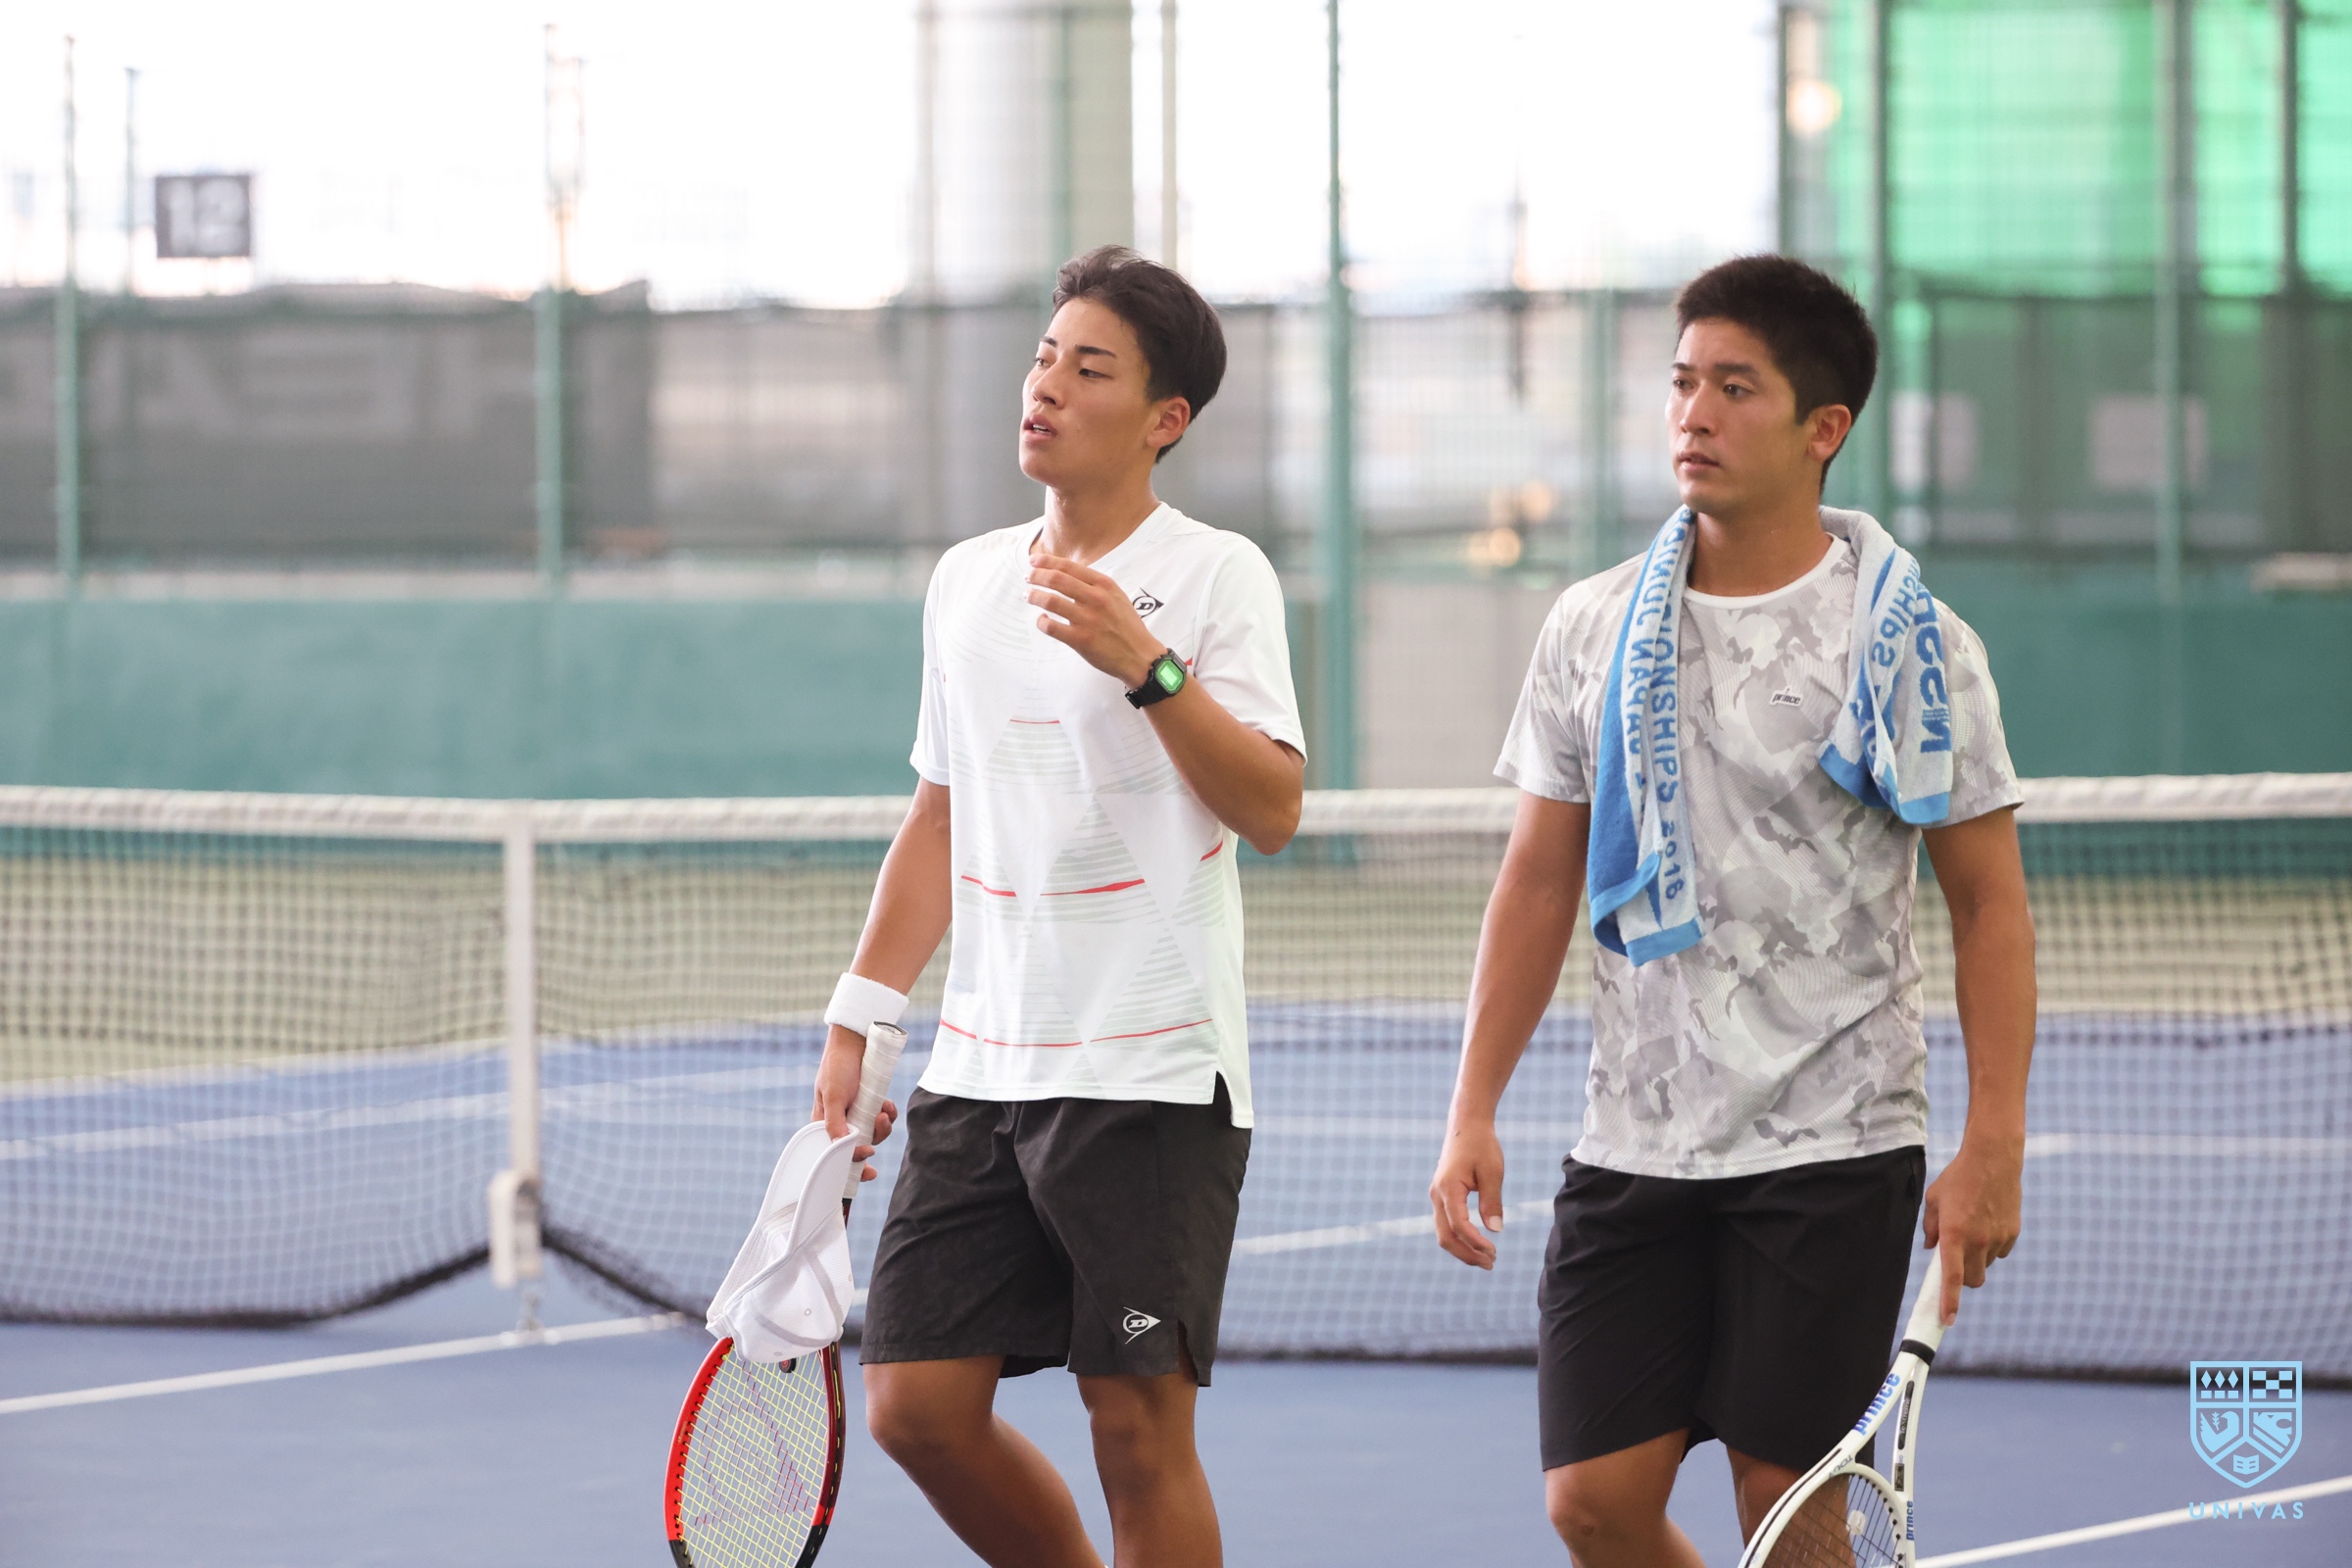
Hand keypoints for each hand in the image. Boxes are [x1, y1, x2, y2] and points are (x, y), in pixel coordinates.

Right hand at [812, 1024, 900, 1183]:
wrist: (855, 1042)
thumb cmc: (837, 1066)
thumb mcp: (833, 1095)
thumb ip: (835, 1123)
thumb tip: (840, 1149)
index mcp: (824, 1123)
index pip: (834, 1152)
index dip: (849, 1165)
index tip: (866, 1169)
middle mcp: (840, 1121)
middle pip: (857, 1147)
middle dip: (869, 1147)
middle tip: (875, 1151)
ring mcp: (858, 1114)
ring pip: (873, 1134)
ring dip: (881, 1128)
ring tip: (883, 1112)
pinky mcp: (872, 1105)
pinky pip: (883, 1119)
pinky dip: (888, 1115)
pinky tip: (887, 1105)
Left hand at [1027, 552, 1161, 688]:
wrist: (1140, 655)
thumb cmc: (1127, 626)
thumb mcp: (1117, 597)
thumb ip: (1095, 585)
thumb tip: (1068, 573)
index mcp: (1104, 585)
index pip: (1069, 567)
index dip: (1048, 562)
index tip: (1035, 561)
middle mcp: (1095, 599)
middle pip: (1057, 580)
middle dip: (1037, 576)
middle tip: (1028, 577)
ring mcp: (1087, 620)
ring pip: (1050, 601)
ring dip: (1034, 596)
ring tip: (1029, 596)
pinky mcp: (1080, 640)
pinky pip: (1051, 627)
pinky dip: (1041, 621)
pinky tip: (1042, 620)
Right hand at [1429, 1119, 1508, 1268]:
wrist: (1466, 1125)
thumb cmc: (1481, 1145)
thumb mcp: (1492, 1172)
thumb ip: (1492, 1201)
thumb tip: (1495, 1230)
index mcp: (1448, 1188)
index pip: (1459, 1225)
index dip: (1475, 1243)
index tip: (1494, 1251)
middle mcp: (1437, 1195)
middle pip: (1445, 1237)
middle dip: (1467, 1255)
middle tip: (1491, 1264)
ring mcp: (1437, 1196)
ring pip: (1444, 1233)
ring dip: (1463, 1249)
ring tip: (1487, 1258)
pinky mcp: (1442, 1196)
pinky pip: (1446, 1225)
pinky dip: (1460, 1239)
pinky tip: (1477, 1244)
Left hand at [1921, 1134, 2022, 1323]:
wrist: (1993, 1159)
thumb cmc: (1957, 1178)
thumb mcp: (1934, 1200)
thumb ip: (1931, 1228)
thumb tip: (1932, 1250)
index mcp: (1954, 1234)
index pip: (1952, 1277)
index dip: (1949, 1301)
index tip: (1947, 1321)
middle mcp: (1977, 1241)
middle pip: (1973, 1280)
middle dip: (1964, 1279)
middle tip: (1957, 1262)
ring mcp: (1998, 1238)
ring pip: (1986, 1265)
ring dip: (1978, 1259)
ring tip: (1973, 1229)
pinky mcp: (2013, 1233)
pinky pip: (2000, 1252)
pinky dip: (1992, 1247)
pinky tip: (1988, 1223)